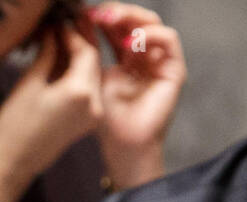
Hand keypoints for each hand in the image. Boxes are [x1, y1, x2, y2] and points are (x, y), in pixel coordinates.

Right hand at [0, 19, 102, 201]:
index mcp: (81, 92)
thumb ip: (48, 55)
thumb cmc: (13, 128)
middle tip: (63, 26)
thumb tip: (54, 33)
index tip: (58, 23)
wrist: (11, 166)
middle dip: (79, 42)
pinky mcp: (86, 123)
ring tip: (60, 43)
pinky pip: (87, 91)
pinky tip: (62, 65)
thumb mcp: (29, 84)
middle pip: (93, 62)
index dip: (72, 33)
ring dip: (79, 58)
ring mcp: (92, 115)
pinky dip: (77, 75)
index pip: (86, 51)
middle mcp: (94, 103)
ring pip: (91, 75)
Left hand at [91, 2, 185, 187]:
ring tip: (112, 21)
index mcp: (125, 58)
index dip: (103, 18)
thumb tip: (71, 24)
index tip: (84, 13)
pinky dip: (151, 34)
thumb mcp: (91, 78)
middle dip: (118, 13)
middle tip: (98, 13)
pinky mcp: (174, 70)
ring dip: (132, 18)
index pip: (118, 27)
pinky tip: (131, 41)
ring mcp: (161, 62)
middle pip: (136, 21)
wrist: (123, 144)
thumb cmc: (106, 118)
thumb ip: (87, 51)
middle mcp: (145, 56)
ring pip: (153, 25)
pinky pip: (169, 40)